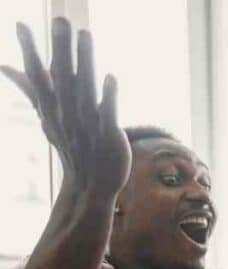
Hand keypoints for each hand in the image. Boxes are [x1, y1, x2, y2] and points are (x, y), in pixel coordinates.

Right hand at [1, 19, 128, 197]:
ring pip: (85, 89)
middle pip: (62, 76)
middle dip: (60, 48)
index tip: (20, 25)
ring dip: (85, 62)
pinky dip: (108, 96)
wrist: (91, 184)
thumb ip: (30, 89)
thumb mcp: (46, 116)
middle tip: (60, 18)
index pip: (37, 75)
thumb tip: (5, 67)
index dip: (29, 50)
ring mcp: (87, 123)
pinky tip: (110, 76)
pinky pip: (108, 113)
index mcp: (52, 108)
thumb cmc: (72, 144)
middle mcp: (66, 113)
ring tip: (85, 34)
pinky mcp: (108, 134)